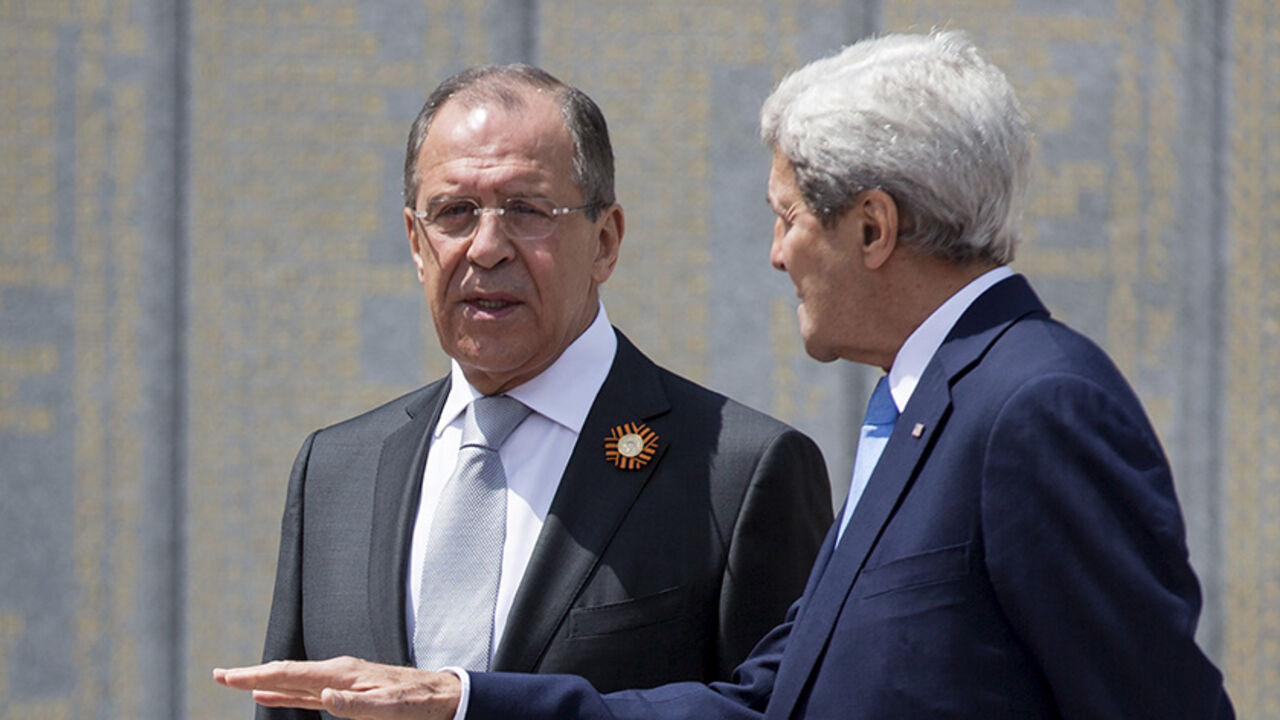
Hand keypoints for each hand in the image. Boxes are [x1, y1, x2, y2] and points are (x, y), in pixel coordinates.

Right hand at [213, 656, 460, 718]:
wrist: (438, 694)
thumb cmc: (414, 703)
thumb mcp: (386, 708)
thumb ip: (352, 705)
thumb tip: (322, 697)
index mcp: (340, 674)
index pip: (289, 674)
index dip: (255, 676)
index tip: (227, 677)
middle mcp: (336, 672)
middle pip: (284, 673)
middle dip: (251, 675)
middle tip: (218, 675)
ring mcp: (339, 679)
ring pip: (292, 680)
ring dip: (264, 682)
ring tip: (237, 683)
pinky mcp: (345, 688)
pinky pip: (306, 690)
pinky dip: (284, 693)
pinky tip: (270, 697)